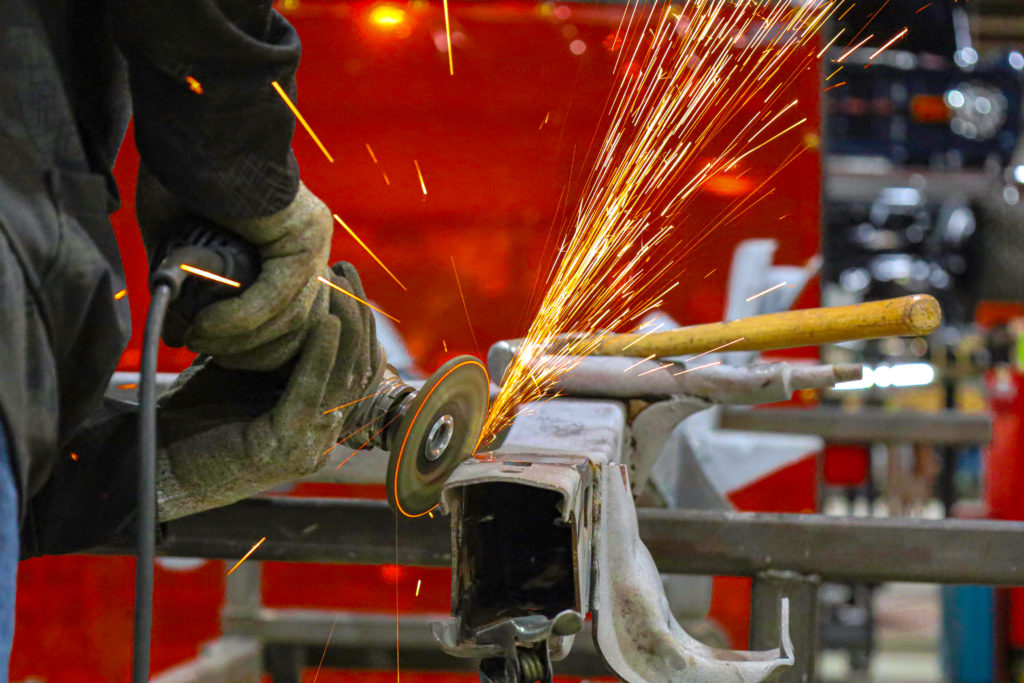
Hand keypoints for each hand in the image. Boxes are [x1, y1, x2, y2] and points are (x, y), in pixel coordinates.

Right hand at [136, 163, 331, 370]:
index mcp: (287, 242)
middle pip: (297, 326)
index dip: (254, 346)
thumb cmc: (180, 168)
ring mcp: (312, 238)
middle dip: (250, 351)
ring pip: (289, 317)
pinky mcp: (303, 234)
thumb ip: (191, 284)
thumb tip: (184, 333)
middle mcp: (309, 242)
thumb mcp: (182, 240)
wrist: (193, 122)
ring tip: (198, 338)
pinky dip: (241, 318)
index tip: (213, 352)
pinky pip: (278, 295)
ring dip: (239, 339)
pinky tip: (209, 326)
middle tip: (204, 351)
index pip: (290, 318)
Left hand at [153, 263, 383, 520]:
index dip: (358, 321)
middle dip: (357, 315)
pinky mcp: (284, 448)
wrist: (151, 465)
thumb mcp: (242, 372)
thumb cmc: (191, 418)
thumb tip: (283, 297)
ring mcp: (306, 446)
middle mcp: (320, 437)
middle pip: (357, 369)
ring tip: (341, 287)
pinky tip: (326, 323)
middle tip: (348, 271)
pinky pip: (313, 394)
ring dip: (346, 328)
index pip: (355, 367)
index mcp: (314, 421)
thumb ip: (271, 348)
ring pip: (342, 379)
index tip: (347, 278)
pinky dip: (322, 356)